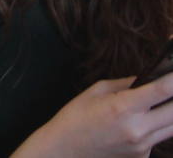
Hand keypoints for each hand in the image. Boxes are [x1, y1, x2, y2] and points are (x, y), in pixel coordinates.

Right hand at [15, 74, 172, 156]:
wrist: (66, 149)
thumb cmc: (76, 117)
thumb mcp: (96, 91)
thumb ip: (126, 84)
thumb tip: (148, 78)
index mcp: (123, 107)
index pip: (161, 90)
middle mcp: (137, 129)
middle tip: (171, 87)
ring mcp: (142, 146)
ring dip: (170, 113)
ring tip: (157, 105)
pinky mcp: (143, 157)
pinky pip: (160, 138)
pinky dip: (157, 128)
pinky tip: (141, 124)